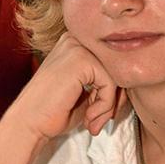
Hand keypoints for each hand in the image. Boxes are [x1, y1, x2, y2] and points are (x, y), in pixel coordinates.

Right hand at [8, 32, 125, 140]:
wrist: (29, 124)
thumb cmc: (56, 111)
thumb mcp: (89, 94)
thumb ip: (109, 84)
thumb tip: (136, 83)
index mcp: (78, 43)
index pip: (113, 63)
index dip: (115, 92)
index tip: (102, 114)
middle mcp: (77, 39)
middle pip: (118, 67)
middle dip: (115, 99)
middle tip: (100, 121)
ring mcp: (78, 46)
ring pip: (117, 76)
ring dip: (110, 105)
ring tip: (94, 121)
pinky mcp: (81, 59)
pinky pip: (110, 83)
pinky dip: (105, 106)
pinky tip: (90, 117)